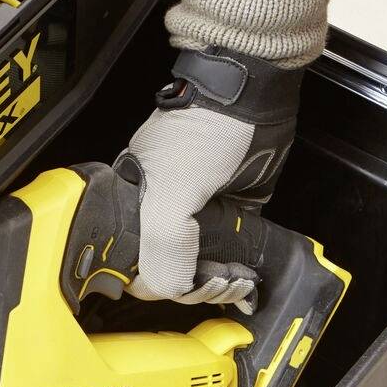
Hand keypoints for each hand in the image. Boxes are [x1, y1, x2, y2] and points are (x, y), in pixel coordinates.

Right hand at [115, 47, 302, 304]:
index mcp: (132, 205)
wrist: (254, 97)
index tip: (186, 287)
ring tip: (236, 281)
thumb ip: (165, 242)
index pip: (135, 265)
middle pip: (169, 270)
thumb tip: (170, 288)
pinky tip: (245, 280)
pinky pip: (227, 253)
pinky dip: (236, 273)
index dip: (161, 283)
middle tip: (218, 283)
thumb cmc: (204, 126)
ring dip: (218, 285)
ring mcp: (197, 213)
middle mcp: (161, 212)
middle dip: (194, 288)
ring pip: (200, 267)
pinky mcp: (228, 211)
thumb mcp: (174, 188)